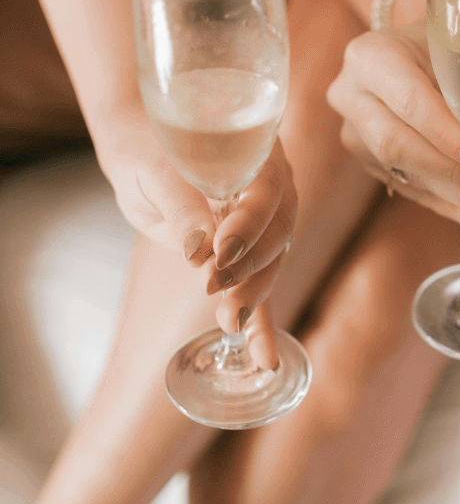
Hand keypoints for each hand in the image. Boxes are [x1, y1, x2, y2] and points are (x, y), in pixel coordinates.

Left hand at [96, 105, 296, 366]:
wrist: (137, 147)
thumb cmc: (145, 145)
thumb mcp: (155, 169)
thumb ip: (181, 203)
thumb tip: (199, 249)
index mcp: (260, 152)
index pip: (269, 190)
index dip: (251, 222)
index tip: (221, 249)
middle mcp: (270, 188)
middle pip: (279, 231)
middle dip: (252, 266)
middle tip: (214, 287)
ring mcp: (263, 222)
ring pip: (273, 261)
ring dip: (255, 293)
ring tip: (230, 320)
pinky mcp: (246, 254)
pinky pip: (260, 286)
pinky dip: (261, 323)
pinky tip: (265, 358)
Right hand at [326, 22, 459, 227]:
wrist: (415, 46)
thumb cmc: (446, 40)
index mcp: (371, 56)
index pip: (412, 104)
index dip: (453, 137)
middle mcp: (352, 94)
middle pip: (398, 145)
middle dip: (455, 172)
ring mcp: (354, 131)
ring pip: (403, 173)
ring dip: (457, 195)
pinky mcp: (366, 158)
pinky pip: (408, 188)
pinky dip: (447, 203)